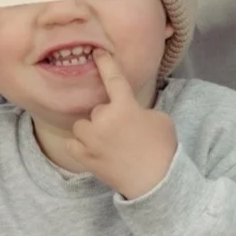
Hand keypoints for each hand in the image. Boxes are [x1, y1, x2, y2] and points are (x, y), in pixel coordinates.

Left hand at [65, 49, 177, 198]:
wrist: (155, 183)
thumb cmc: (162, 149)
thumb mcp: (160, 119)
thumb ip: (140, 109)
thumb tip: (128, 111)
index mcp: (125, 107)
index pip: (112, 77)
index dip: (105, 62)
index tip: (96, 52)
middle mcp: (104, 120)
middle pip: (97, 109)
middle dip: (107, 117)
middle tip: (123, 133)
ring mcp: (92, 140)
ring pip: (82, 125)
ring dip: (91, 130)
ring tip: (106, 142)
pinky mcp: (84, 157)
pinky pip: (73, 143)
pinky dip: (81, 145)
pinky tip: (94, 151)